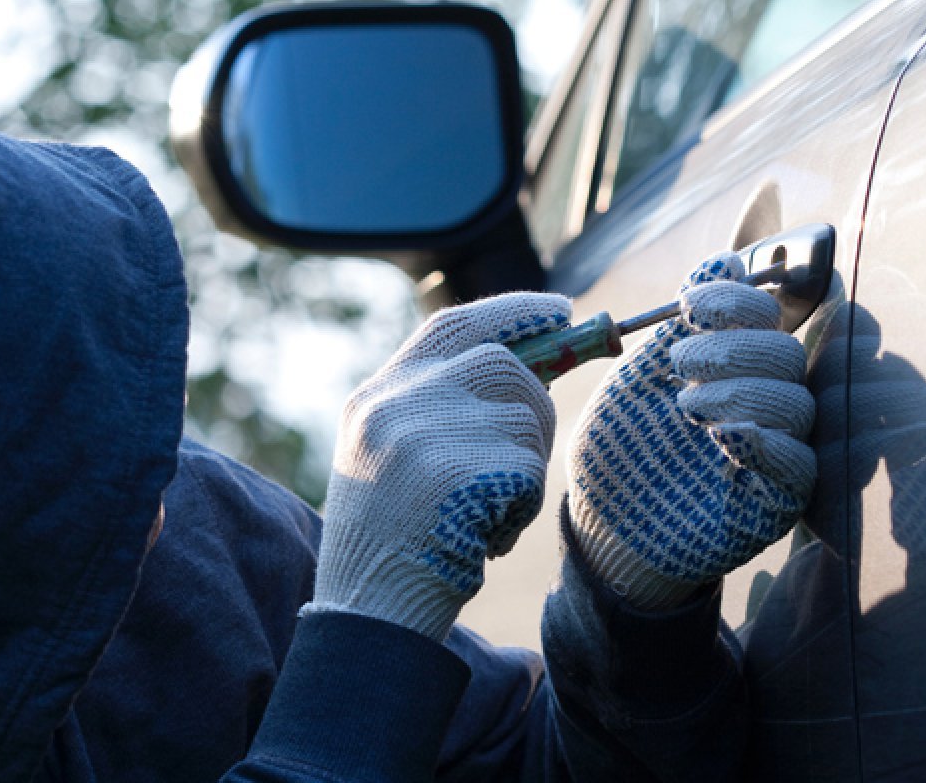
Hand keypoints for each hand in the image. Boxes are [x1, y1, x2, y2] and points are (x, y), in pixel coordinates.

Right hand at [304, 292, 570, 640]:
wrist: (368, 614)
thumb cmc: (389, 545)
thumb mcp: (392, 460)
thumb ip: (438, 409)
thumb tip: (530, 369)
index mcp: (374, 398)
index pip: (451, 327)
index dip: (511, 312)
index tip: (558, 310)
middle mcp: (395, 403)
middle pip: (502, 365)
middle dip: (535, 403)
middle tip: (531, 451)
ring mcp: (425, 433)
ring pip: (524, 416)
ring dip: (527, 468)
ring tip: (489, 513)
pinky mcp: (461, 470)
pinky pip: (530, 470)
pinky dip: (523, 508)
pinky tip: (487, 538)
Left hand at [568, 253, 816, 608]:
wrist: (605, 524)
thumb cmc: (619, 448)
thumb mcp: (635, 379)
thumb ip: (676, 327)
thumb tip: (722, 263)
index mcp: (729, 362)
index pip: (766, 312)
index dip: (739, 298)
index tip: (693, 305)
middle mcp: (760, 397)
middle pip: (785, 352)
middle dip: (732, 347)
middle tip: (681, 367)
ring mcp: (775, 447)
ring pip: (795, 400)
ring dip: (740, 392)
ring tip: (687, 408)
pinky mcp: (779, 496)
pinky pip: (800, 462)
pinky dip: (764, 442)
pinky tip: (725, 435)